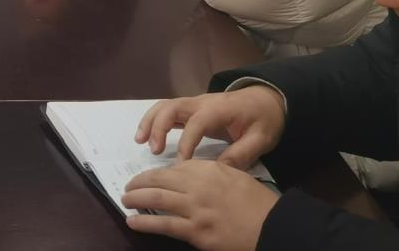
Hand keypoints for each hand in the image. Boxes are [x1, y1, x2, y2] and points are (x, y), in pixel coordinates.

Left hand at [122, 159, 279, 249]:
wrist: (273, 227)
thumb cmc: (258, 203)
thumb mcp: (235, 176)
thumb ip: (211, 173)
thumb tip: (188, 175)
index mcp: (209, 169)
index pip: (175, 167)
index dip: (158, 173)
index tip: (150, 177)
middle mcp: (198, 186)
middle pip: (160, 179)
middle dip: (140, 182)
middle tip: (129, 186)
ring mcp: (195, 209)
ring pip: (157, 198)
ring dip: (136, 198)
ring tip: (125, 200)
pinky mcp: (196, 232)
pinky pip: (163, 224)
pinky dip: (144, 222)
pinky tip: (132, 221)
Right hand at [135, 86, 286, 167]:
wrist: (268, 99)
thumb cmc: (264, 119)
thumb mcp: (262, 139)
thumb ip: (242, 154)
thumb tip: (218, 171)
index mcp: (219, 109)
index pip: (196, 123)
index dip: (187, 143)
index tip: (182, 164)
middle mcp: (202, 102)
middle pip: (172, 107)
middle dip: (159, 127)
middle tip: (154, 151)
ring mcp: (196, 103)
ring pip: (165, 106)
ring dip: (151, 122)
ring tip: (140, 142)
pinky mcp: (193, 108)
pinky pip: (169, 110)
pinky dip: (155, 121)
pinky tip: (147, 138)